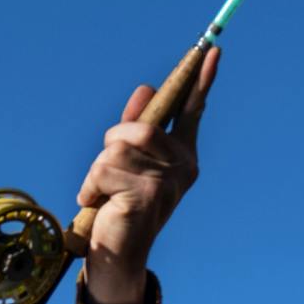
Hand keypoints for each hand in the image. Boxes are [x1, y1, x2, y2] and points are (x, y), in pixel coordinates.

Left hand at [76, 47, 218, 303]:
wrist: (116, 253)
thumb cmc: (119, 206)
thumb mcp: (125, 162)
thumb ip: (134, 126)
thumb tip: (146, 87)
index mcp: (182, 153)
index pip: (193, 110)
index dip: (202, 80)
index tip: (213, 51)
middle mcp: (183, 166)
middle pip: (139, 129)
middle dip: (112, 144)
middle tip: (106, 174)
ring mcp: (169, 181)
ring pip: (117, 149)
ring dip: (98, 170)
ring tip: (104, 194)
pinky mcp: (148, 195)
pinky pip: (104, 170)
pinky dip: (91, 186)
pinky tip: (100, 204)